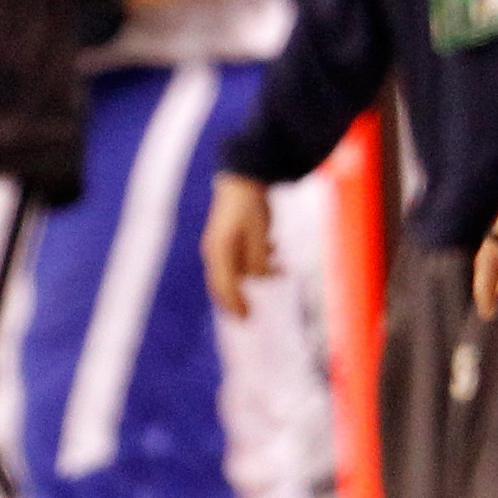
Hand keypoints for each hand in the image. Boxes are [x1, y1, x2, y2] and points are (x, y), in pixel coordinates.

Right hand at [199, 173, 277, 321]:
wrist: (242, 178)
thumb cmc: (250, 206)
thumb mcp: (259, 234)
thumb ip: (259, 258)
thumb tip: (261, 275)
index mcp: (219, 251)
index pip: (224, 286)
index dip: (234, 304)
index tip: (246, 319)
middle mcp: (216, 251)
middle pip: (224, 284)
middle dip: (237, 299)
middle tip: (248, 317)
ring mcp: (221, 245)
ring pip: (239, 270)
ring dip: (258, 271)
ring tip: (282, 267)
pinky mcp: (230, 239)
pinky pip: (243, 258)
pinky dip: (258, 259)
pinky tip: (275, 248)